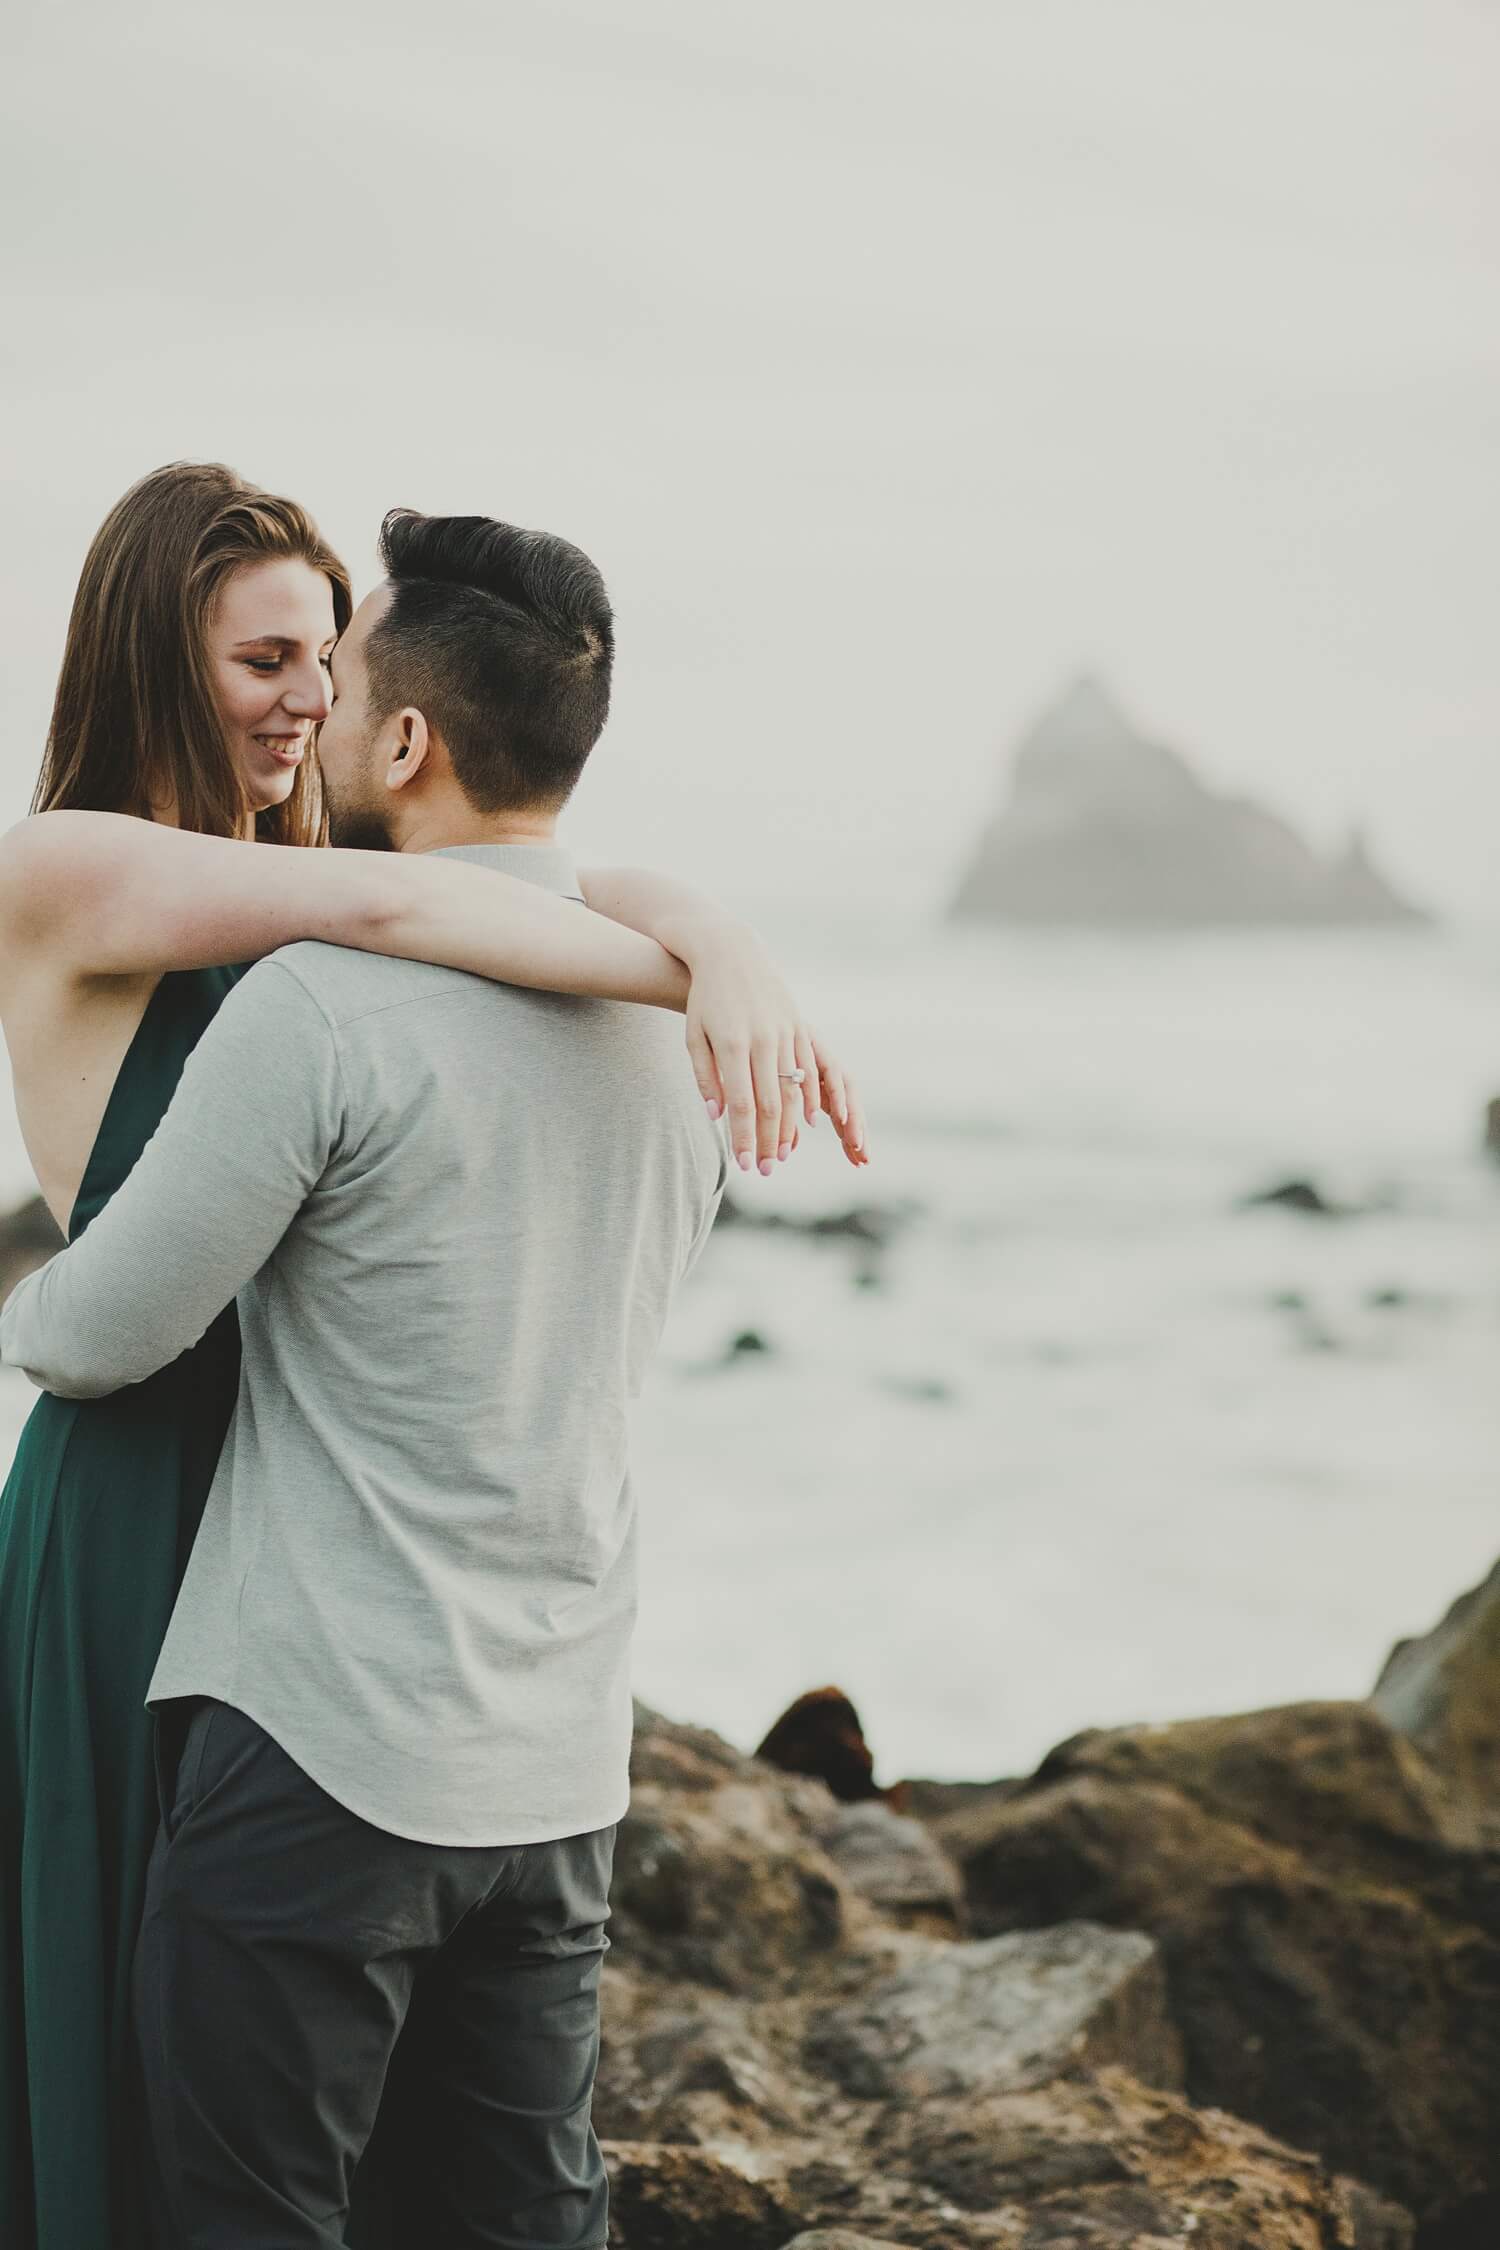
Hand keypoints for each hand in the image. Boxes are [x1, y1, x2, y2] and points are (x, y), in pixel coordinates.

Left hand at [682, 927, 867, 1173]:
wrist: (731, 951)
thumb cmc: (706, 999)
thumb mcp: (695, 1037)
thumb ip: (706, 1078)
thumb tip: (718, 1117)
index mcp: (733, 1045)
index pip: (742, 1105)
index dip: (744, 1138)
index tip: (742, 1165)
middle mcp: (763, 1040)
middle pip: (770, 1104)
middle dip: (767, 1142)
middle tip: (763, 1170)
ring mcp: (784, 1032)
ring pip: (793, 1090)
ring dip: (788, 1127)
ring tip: (781, 1154)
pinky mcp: (797, 1025)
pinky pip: (809, 1069)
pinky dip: (809, 1098)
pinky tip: (807, 1122)